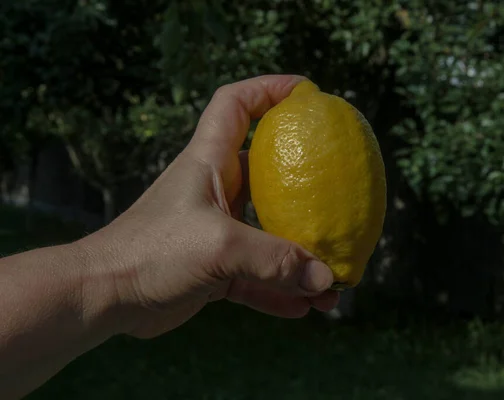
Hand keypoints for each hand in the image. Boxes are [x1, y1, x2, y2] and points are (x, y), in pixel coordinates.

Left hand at [81, 75, 339, 338]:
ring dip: (299, 255)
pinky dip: (279, 289)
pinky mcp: (213, 267)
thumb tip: (326, 277)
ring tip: (331, 280)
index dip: (269, 89)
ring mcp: (216, 230)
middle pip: (268, 173)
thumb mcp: (218, 247)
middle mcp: (216, 190)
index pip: (236, 105)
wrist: (105, 296)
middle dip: (303, 184)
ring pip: (268, 234)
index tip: (307, 94)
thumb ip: (274, 261)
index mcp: (210, 161)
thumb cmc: (152, 251)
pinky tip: (305, 307)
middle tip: (338, 195)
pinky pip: (256, 275)